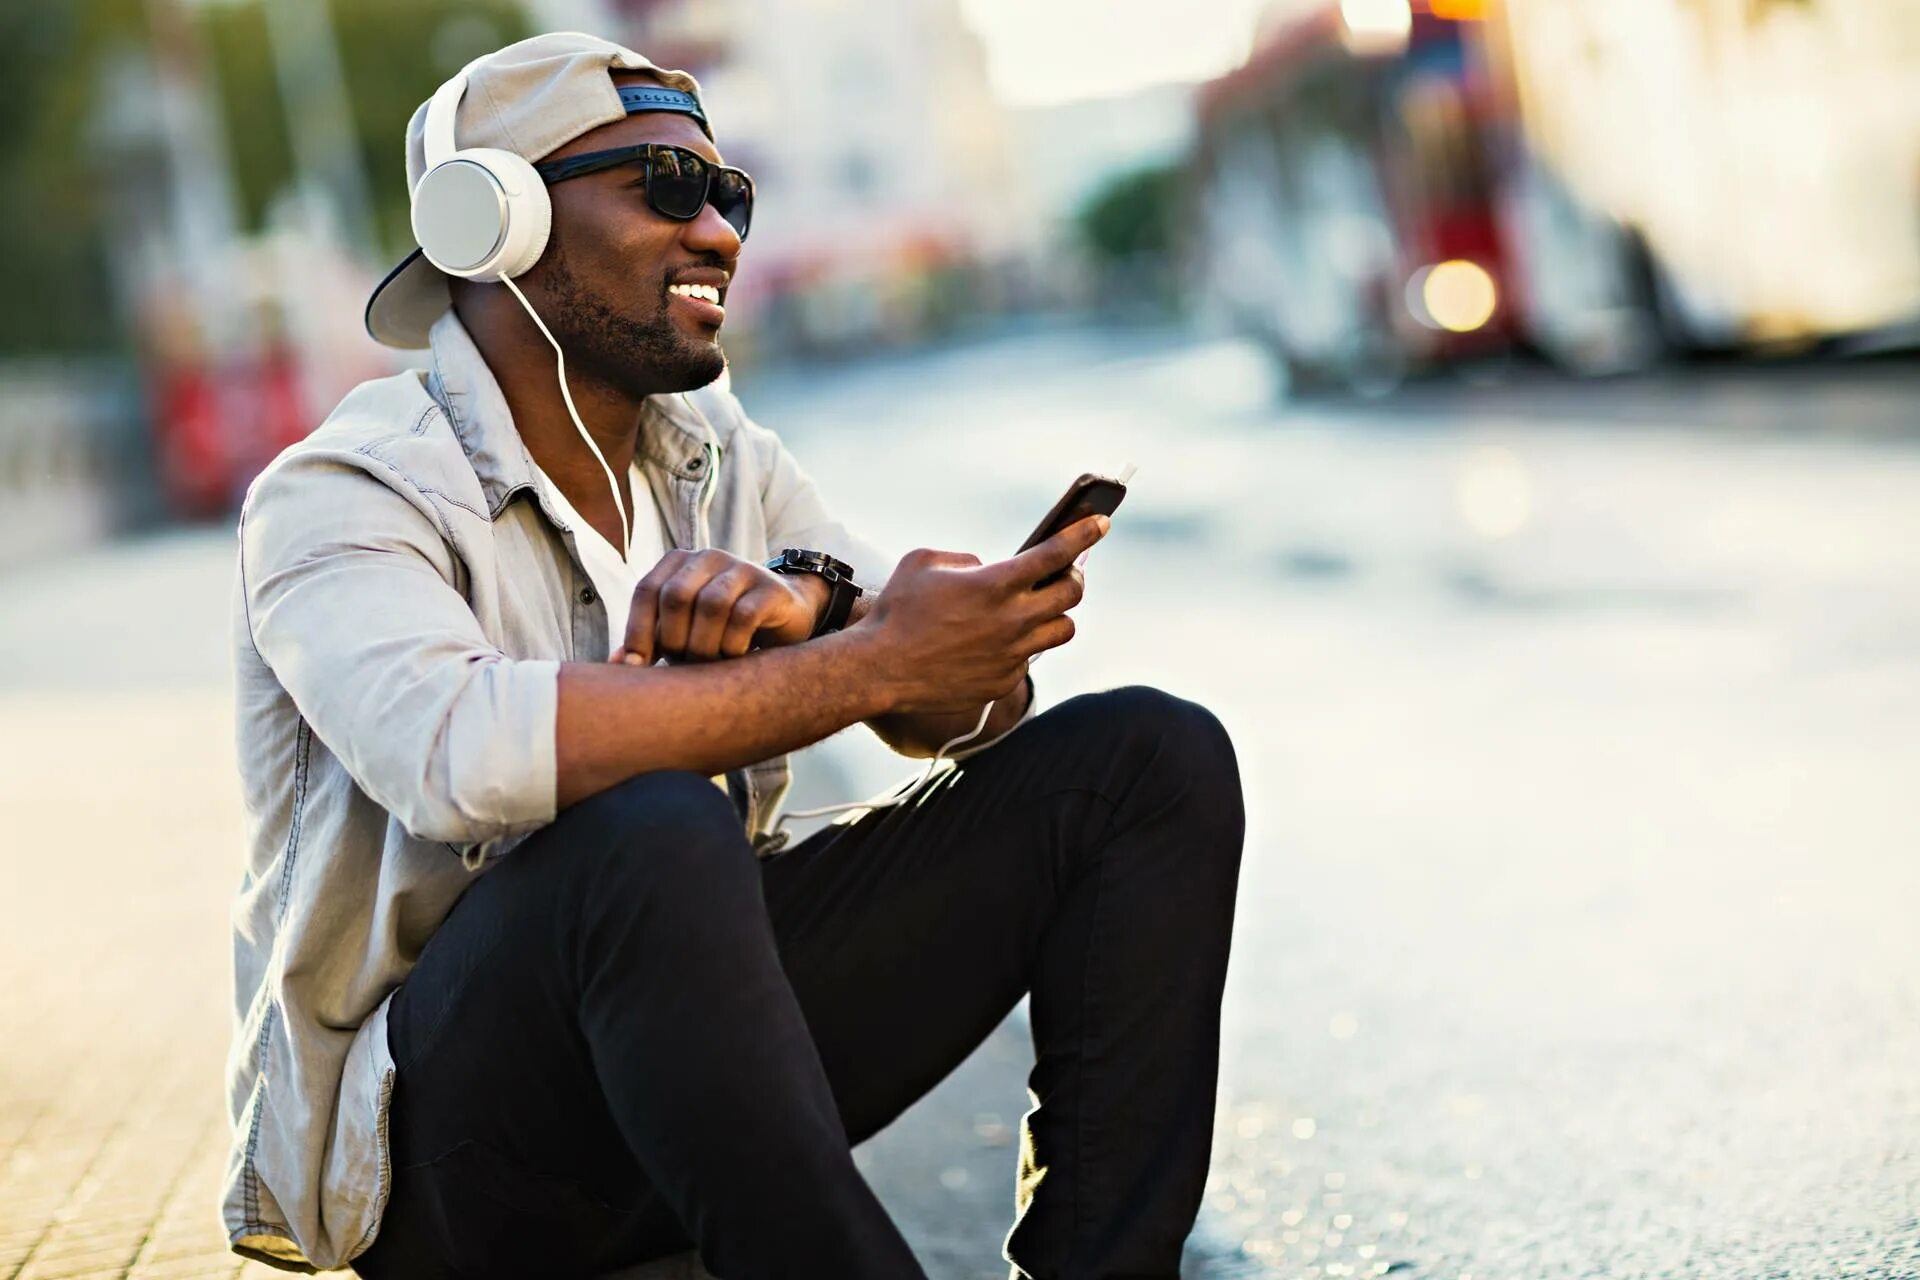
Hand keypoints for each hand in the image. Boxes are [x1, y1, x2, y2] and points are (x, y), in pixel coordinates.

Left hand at [612, 549, 824, 666]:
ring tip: (710, 662)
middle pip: (676, 596)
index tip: (637, 666)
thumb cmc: (723, 628)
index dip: (637, 630)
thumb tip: (616, 664)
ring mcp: (743, 569)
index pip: (646, 590)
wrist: (786, 616)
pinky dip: (733, 645)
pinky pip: (743, 616)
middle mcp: (709, 557)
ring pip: (711, 605)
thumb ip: (653, 642)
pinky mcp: (770, 589)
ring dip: (705, 645)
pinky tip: (734, 657)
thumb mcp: (685, 632)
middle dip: (674, 639)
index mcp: (680, 562)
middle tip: (684, 663)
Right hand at [859, 514, 1106, 713]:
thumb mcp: (924, 561)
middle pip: (1073, 594)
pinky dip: (1022, 645)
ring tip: (1038, 608)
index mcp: (996, 583)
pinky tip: (999, 640)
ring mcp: (1011, 655)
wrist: (880, 669)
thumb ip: (966, 558)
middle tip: (1065, 572)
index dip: (1084, 534)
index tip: (1100, 524)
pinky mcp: (1003, 682)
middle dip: (1075, 577)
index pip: (1057, 553)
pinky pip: (1029, 658)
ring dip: (1056, 614)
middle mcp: (1012, 620)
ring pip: (1062, 630)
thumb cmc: (897, 610)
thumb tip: (986, 567)